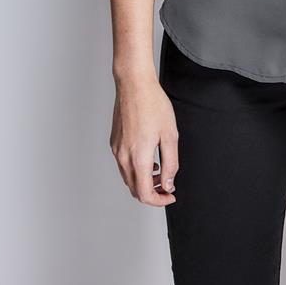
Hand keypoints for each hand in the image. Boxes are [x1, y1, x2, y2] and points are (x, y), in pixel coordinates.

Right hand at [110, 74, 178, 206]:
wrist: (134, 83)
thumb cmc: (152, 104)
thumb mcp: (170, 135)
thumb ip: (171, 164)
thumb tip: (168, 184)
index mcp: (138, 157)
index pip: (145, 194)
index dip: (159, 200)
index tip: (170, 195)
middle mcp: (123, 156)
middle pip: (134, 189)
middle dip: (152, 193)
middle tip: (166, 185)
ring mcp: (116, 149)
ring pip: (128, 178)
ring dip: (143, 181)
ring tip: (159, 170)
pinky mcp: (114, 141)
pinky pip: (123, 164)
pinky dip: (135, 170)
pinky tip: (147, 158)